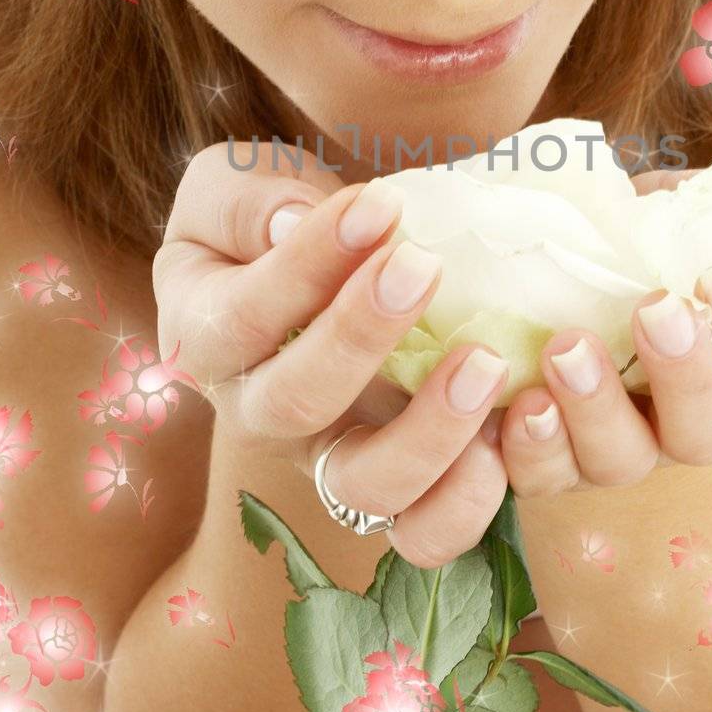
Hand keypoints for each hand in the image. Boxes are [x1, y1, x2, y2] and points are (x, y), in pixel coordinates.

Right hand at [153, 141, 511, 568]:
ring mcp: (329, 460)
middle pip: (295, 404)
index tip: (378, 204)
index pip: (245, 315)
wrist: (309, 258)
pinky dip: (467, 501)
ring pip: (365, 489)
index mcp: (206, 337)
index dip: (310, 263)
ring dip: (428, 434)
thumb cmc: (267, 218)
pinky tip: (504, 436)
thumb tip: (291, 223)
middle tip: (422, 264)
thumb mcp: (233, 182)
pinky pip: (425, 530)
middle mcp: (258, 415)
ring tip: (483, 362)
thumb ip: (249, 200)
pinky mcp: (397, 486)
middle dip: (362, 335)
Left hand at [490, 167, 711, 497]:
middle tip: (656, 311)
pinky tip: (523, 403)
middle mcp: (678, 421)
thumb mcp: (644, 216)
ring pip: (624, 460)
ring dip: (598, 407)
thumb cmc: (601, 246)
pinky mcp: (548, 466)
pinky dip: (534, 445)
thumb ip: (692, 214)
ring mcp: (615, 450)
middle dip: (687, 373)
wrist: (515, 271)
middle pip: (711, 431)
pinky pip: (545, 476)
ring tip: (566, 351)